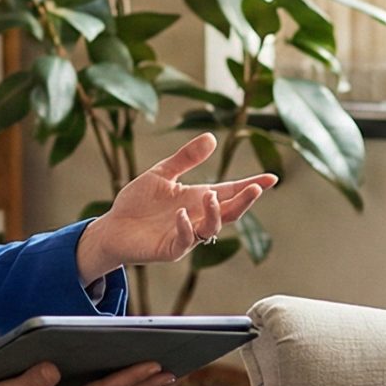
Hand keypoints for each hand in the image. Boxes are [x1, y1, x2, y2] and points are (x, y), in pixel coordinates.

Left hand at [76, 133, 277, 282]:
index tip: (272, 177)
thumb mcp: (162, 173)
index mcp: (198, 198)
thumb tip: (212, 137)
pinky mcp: (171, 248)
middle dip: (245, 201)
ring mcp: (186, 234)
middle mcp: (198, 217)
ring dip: (216, 213)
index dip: (251, 185)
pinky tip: (182, 214)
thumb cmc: (138, 202)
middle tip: (256, 188)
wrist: (113, 226)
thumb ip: (186, 158)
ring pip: (213, 228)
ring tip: (211, 196)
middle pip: (230, 211)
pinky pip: (185, 240)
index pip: (230, 191)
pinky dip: (186, 227)